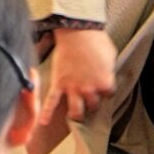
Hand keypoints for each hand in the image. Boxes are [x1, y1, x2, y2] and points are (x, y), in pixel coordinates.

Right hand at [28, 27, 117, 153]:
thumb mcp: (110, 55)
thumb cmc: (95, 40)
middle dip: (92, 103)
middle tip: (90, 99)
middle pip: (92, 106)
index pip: (108, 95)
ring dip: (76, 114)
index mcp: (105, 83)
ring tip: (75, 116)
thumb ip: (108, 69)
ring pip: (75, 111)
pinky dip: (46, 113)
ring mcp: (72, 88)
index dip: (105, 90)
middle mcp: (89, 90)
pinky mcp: (58, 84)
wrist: (76, 31)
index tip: (103, 86)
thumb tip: (106, 74)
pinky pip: (51, 102)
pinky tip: (43, 122)